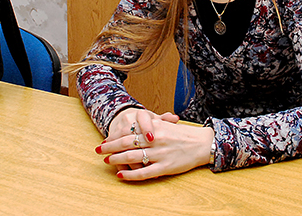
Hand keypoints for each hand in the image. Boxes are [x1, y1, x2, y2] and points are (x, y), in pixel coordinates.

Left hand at [96, 110, 214, 180]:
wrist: (202, 143)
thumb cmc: (183, 135)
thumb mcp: (166, 126)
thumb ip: (150, 127)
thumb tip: (133, 129)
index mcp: (154, 128)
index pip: (129, 131)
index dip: (114, 136)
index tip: (105, 140)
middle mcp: (155, 139)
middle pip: (126, 143)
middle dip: (110, 147)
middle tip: (98, 150)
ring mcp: (159, 154)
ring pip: (131, 157)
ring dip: (116, 159)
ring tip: (107, 161)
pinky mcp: (164, 167)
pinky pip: (143, 172)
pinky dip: (130, 174)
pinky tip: (121, 175)